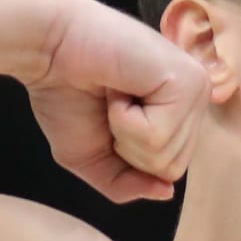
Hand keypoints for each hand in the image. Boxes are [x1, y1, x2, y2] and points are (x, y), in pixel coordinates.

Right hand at [26, 0, 208, 204]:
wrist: (45, 49)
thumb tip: (167, 192)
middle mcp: (195, 97)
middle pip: (171, 168)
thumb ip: (129, 183)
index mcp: (180, 111)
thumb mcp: (95, 159)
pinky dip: (125, 119)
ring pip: (165, 157)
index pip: (169, 171)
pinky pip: (157, 137)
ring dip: (124, 132)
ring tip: (115, 93)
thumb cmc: (67, 94)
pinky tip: (119, 87)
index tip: (109, 115)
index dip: (128, 156)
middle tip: (111, 104)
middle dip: (127, 148)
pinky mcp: (186, 81)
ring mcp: (195, 87)